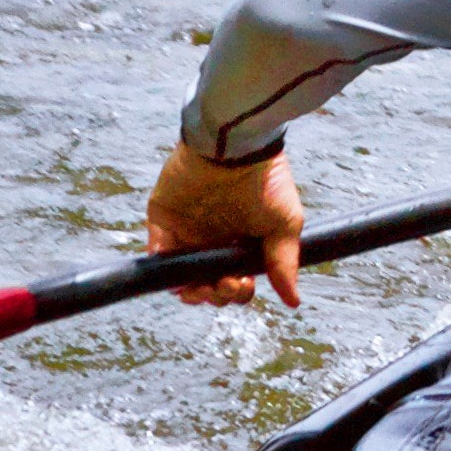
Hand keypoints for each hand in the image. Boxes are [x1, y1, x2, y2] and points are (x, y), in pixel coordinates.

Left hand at [147, 143, 304, 307]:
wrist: (235, 148)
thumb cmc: (266, 181)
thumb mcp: (285, 223)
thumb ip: (283, 263)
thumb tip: (293, 301)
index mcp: (240, 242)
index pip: (236, 281)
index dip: (239, 291)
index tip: (244, 282)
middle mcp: (213, 240)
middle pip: (208, 285)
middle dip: (218, 295)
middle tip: (226, 284)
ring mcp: (187, 232)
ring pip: (182, 277)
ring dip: (192, 293)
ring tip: (203, 289)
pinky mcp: (163, 222)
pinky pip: (157, 255)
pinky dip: (166, 271)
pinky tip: (180, 277)